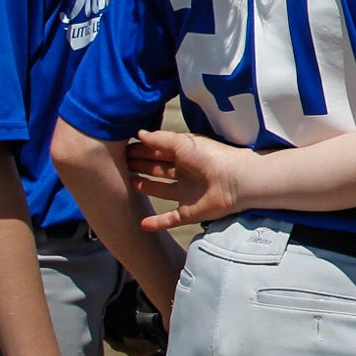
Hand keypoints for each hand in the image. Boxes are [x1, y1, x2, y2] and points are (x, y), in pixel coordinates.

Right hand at [132, 129, 251, 229]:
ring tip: (128, 183)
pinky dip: (158, 222)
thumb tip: (139, 132)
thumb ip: (160, 139)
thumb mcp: (183, 143)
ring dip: (146, 187)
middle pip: (159, 169)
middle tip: (119, 164)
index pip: (159, 152)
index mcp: (186, 155)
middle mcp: (186, 173)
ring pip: (162, 190)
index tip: (123, 149)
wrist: (236, 180)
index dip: (142, 151)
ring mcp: (188, 194)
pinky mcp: (190, 212)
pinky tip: (142, 223)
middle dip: (141, 166)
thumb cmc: (212, 156)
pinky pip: (170, 219)